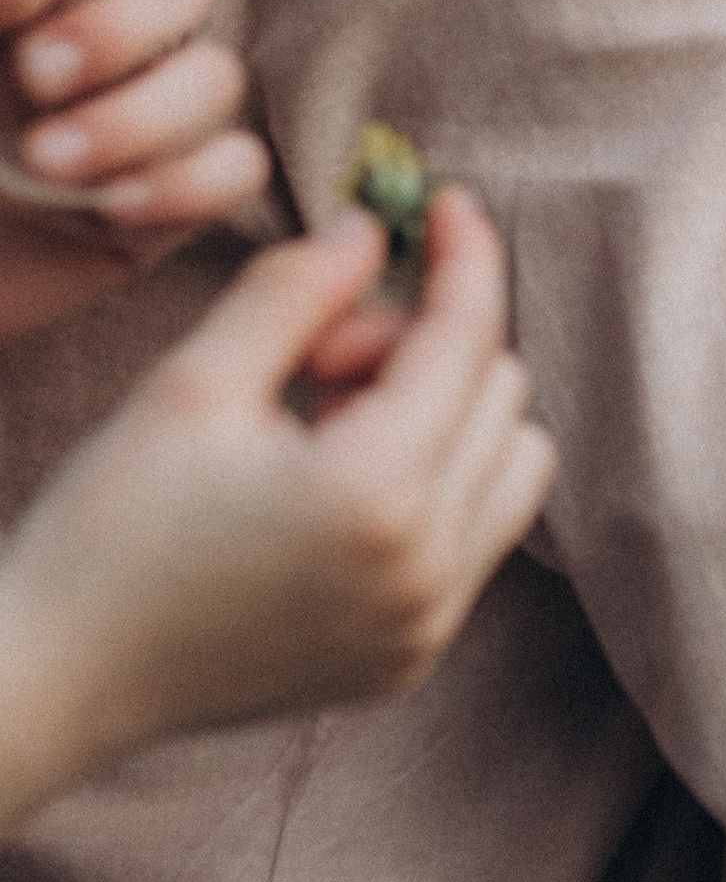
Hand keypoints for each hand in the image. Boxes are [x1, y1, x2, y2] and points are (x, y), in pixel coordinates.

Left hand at [0, 0, 270, 340]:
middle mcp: (113, 37)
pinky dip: (186, 183)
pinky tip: (113, 206)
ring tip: (46, 161)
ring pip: (215, 78)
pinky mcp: (177, 196)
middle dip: (119, 25)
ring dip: (136, 115)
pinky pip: (237, 169)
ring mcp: (152, 114)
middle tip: (34, 75)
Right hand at [0, 187, 555, 832]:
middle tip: (317, 355)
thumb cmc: (109, 524)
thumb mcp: (193, 382)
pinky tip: (336, 482)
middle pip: (500, 396)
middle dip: (426, 345)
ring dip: (448, 415)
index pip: (467, 340)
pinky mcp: (410, 659)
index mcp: (376, 494)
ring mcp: (426, 626)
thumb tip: (373, 231)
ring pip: (510, 466)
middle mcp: (427, 571)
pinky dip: (439, 486)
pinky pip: (477, 538)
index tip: (446, 204)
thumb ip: (297, 289)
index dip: (463, 257)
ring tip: (331, 421)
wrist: (58, 677)